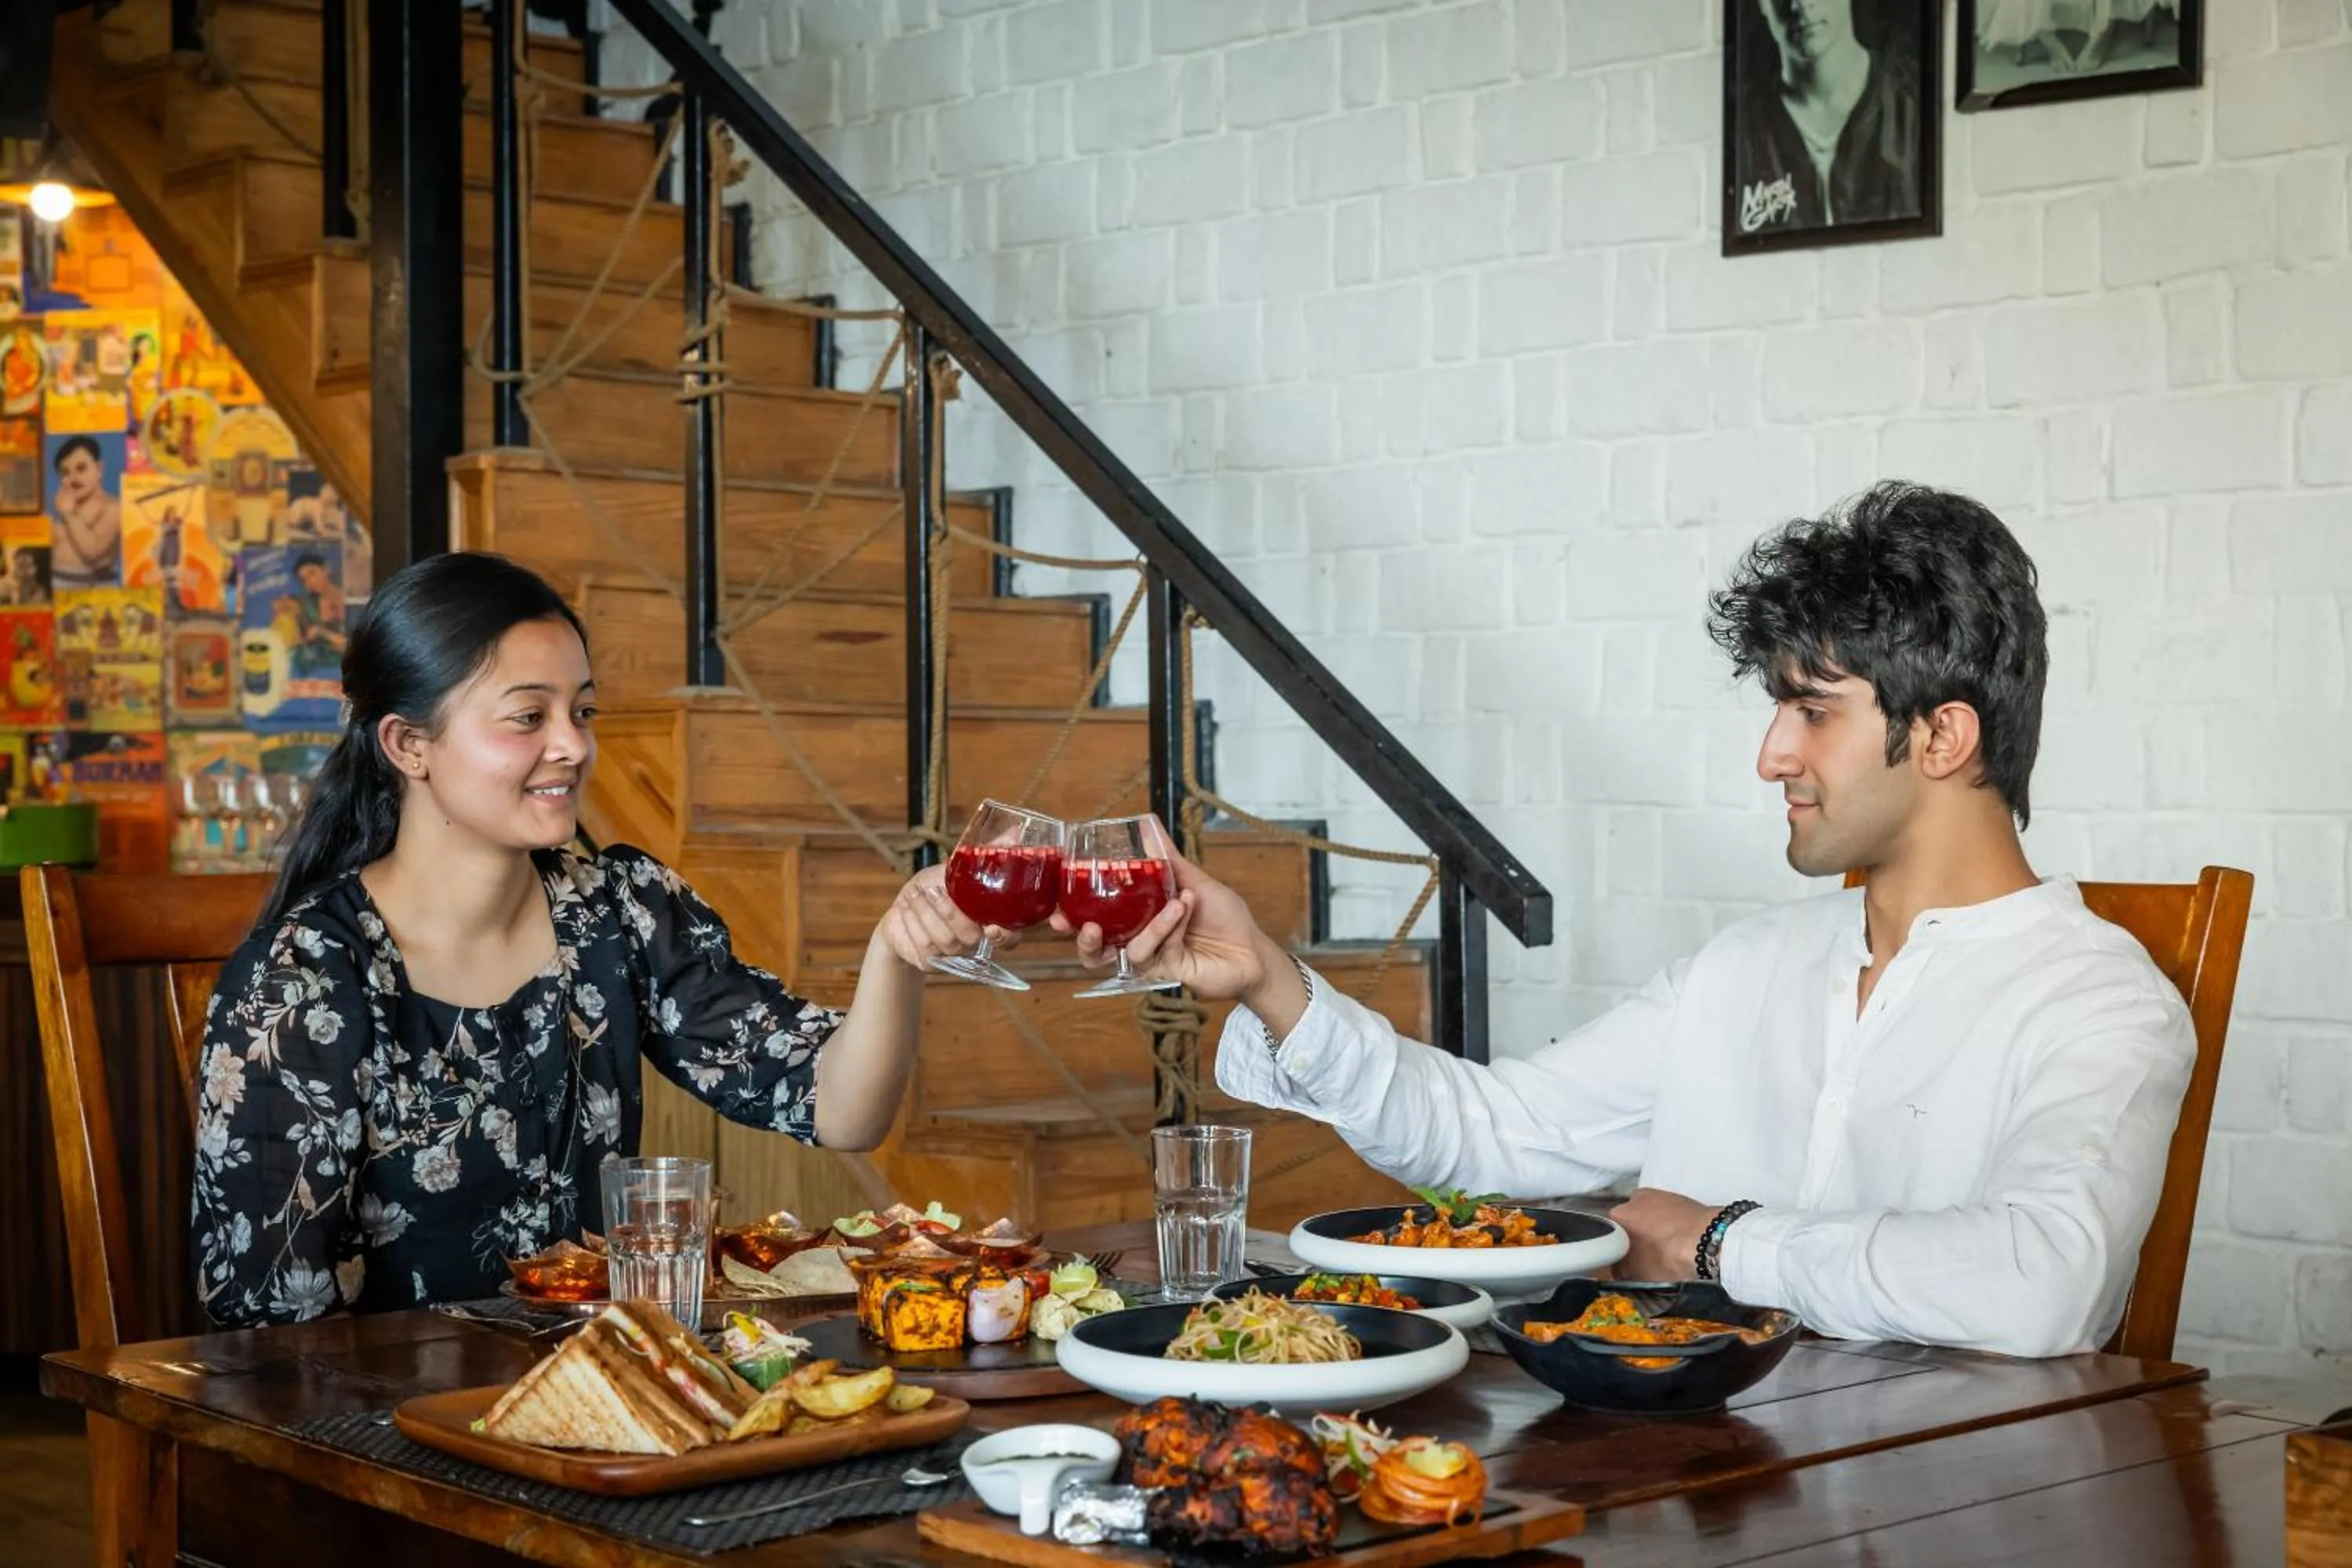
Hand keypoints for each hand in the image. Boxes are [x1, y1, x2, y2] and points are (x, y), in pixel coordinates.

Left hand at [873, 864, 1005, 972]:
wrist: (902, 908)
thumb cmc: (937, 886)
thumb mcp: (959, 867)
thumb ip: (987, 854)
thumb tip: (1015, 833)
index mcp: (991, 921)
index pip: (1010, 938)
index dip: (1005, 936)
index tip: (992, 927)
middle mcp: (976, 944)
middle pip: (971, 937)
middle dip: (948, 911)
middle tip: (931, 888)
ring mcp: (953, 957)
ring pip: (945, 941)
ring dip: (926, 913)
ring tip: (914, 893)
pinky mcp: (930, 963)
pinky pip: (924, 947)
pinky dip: (913, 923)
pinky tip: (907, 907)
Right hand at [1047, 827, 1273, 1002]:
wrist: (1252, 950)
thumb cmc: (1224, 916)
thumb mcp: (1193, 878)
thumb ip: (1167, 858)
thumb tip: (1148, 823)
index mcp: (1138, 916)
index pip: (1097, 916)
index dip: (1073, 913)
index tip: (1056, 904)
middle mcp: (1139, 938)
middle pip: (1097, 945)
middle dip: (1082, 937)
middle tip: (1079, 923)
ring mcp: (1152, 958)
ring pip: (1124, 950)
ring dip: (1144, 925)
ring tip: (1167, 904)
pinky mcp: (1165, 971)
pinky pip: (1154, 950)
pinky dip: (1168, 925)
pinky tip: (1184, 907)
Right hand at [1608, 1188, 1717, 1282]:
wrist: (1708, 1241)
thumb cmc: (1667, 1258)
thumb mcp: (1638, 1274)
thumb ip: (1623, 1270)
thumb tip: (1620, 1268)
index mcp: (1617, 1216)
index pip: (1610, 1236)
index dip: (1618, 1252)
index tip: (1627, 1265)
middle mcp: (1633, 1198)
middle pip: (1629, 1222)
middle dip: (1635, 1237)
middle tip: (1648, 1257)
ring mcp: (1659, 1194)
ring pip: (1650, 1216)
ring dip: (1654, 1228)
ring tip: (1668, 1248)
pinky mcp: (1681, 1196)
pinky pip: (1669, 1214)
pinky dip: (1671, 1224)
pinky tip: (1682, 1239)